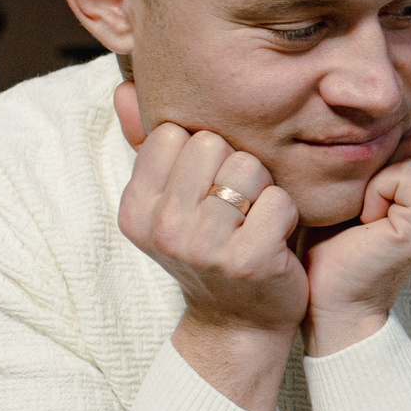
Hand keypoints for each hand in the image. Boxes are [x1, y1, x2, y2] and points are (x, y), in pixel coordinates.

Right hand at [113, 82, 304, 410]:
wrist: (238, 324)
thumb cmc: (212, 249)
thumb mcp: (172, 202)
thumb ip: (149, 145)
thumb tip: (123, 87)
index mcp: (136, 208)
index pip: (173, 133)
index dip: (204, 151)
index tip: (209, 187)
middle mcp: (161, 228)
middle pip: (212, 143)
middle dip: (236, 166)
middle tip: (237, 205)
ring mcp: (202, 248)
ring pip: (248, 167)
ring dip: (264, 189)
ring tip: (255, 220)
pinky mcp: (247, 261)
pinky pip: (279, 201)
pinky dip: (287, 214)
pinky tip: (275, 239)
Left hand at [301, 108, 410, 355]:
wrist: (331, 300)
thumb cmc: (335, 241)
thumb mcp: (365, 183)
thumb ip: (386, 151)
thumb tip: (379, 109)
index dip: (397, 136)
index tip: (372, 180)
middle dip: (392, 149)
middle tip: (369, 195)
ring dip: (382, 170)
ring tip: (367, 209)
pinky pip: (404, 174)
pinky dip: (375, 191)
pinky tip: (366, 221)